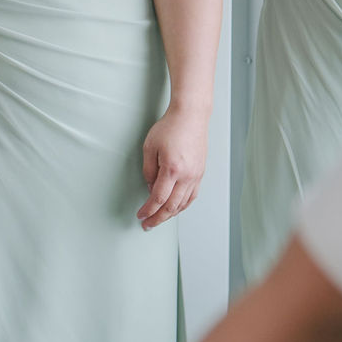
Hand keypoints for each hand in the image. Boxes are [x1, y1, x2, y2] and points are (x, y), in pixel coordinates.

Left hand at [137, 101, 208, 229]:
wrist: (191, 117)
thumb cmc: (170, 128)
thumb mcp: (149, 147)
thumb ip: (148, 171)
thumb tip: (150, 188)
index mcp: (172, 169)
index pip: (158, 198)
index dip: (148, 210)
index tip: (140, 216)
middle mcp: (187, 176)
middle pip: (172, 206)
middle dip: (158, 218)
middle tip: (147, 225)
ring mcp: (196, 176)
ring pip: (183, 204)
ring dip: (170, 215)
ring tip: (159, 219)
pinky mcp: (200, 173)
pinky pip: (192, 196)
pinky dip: (182, 206)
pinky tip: (175, 209)